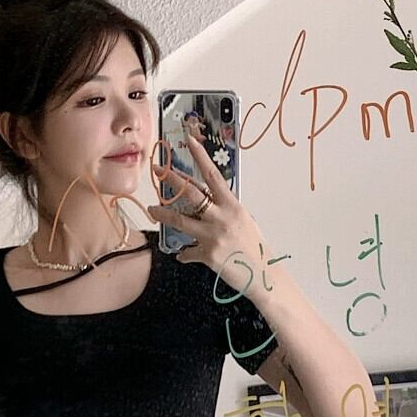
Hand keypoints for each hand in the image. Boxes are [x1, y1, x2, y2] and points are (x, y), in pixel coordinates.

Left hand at [148, 133, 269, 297]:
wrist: (263, 276)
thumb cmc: (255, 248)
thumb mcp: (243, 222)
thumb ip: (224, 211)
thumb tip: (207, 204)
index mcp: (232, 206)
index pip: (213, 175)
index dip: (200, 156)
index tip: (189, 141)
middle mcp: (222, 218)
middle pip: (191, 193)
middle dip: (171, 179)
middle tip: (157, 169)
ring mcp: (214, 236)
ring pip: (180, 220)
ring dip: (163, 214)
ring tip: (153, 210)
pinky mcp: (207, 255)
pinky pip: (187, 252)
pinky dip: (184, 254)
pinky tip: (183, 255)